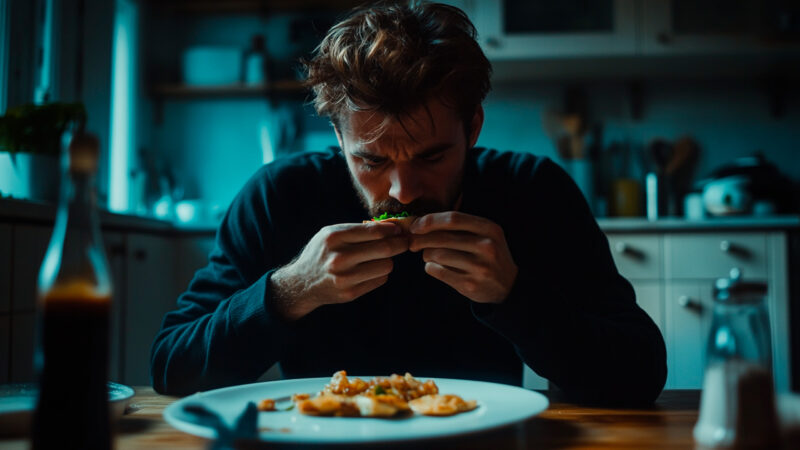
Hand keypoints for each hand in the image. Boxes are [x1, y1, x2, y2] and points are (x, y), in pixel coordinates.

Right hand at [271, 222, 408, 319]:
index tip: (399, 230)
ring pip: (386, 266)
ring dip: (388, 260)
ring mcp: (345, 278)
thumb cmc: (322, 252)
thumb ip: (359, 230)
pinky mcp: (350, 293)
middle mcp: (339, 258)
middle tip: (405, 241)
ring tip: (380, 257)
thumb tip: (393, 227)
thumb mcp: (332, 233)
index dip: (392, 230)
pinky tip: (370, 270)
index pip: (374, 231)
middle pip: (384, 249)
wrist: (302, 283)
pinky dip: (380, 273)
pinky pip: (380, 280)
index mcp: (334, 237)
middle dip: (400, 243)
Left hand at [409, 212, 516, 303]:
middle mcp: (486, 246)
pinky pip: (438, 271)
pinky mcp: (470, 284)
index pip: (453, 219)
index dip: (430, 221)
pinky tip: (434, 266)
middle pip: (442, 238)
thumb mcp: (484, 235)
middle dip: (421, 239)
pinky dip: (430, 267)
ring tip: (428, 255)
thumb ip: (459, 226)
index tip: (415, 225)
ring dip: (426, 254)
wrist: (508, 285)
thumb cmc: (488, 255)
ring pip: (438, 255)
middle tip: (412, 242)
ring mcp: (479, 266)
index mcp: (489, 228)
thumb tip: (421, 222)